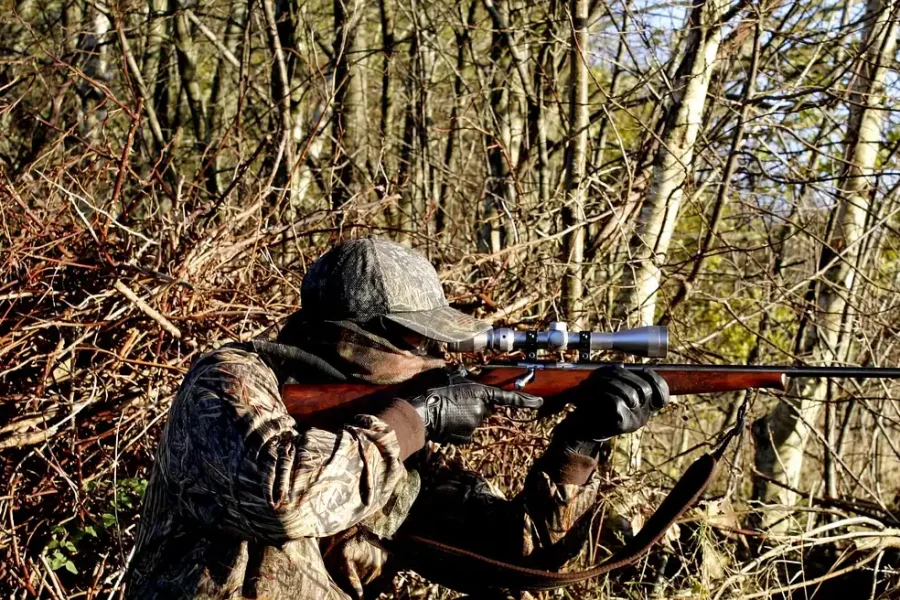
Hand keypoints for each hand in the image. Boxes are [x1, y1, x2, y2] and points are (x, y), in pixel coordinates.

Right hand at [407, 369, 542, 443]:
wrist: (421, 412)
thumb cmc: (435, 391)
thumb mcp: (451, 377)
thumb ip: (462, 375)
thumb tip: (464, 371)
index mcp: (481, 393)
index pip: (508, 398)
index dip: (526, 401)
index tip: (539, 403)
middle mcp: (482, 410)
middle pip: (485, 408)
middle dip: (476, 405)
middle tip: (457, 401)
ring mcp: (474, 425)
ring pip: (474, 420)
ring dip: (465, 416)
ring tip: (448, 411)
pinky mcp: (466, 438)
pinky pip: (466, 432)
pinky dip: (458, 428)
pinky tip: (446, 423)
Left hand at [552, 366, 668, 455]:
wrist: (581, 429)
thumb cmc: (596, 407)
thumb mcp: (613, 392)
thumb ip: (622, 380)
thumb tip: (622, 366)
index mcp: (644, 409)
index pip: (662, 393)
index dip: (655, 379)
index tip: (643, 370)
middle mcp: (643, 416)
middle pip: (644, 388)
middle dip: (623, 375)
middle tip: (605, 372)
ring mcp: (634, 421)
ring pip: (630, 393)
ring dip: (609, 381)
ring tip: (594, 381)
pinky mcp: (622, 424)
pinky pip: (617, 400)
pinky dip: (603, 392)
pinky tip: (593, 392)